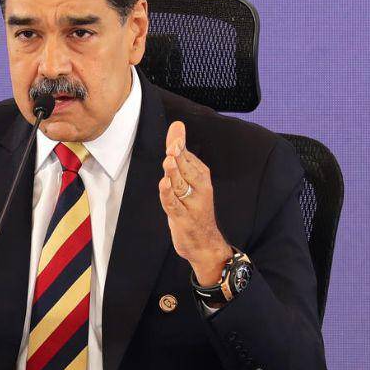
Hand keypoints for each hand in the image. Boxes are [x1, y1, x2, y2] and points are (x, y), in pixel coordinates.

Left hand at [157, 121, 232, 285]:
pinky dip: (168, 196)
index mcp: (201, 177)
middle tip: (173, 144)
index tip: (176, 128)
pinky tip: (164, 185)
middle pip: (187, 169)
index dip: (180, 143)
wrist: (205, 244)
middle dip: (179, 156)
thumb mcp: (189, 179)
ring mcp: (191, 205)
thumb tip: (177, 126)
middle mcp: (199, 189)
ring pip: (180, 186)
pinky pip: (174, 206)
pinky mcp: (183, 219)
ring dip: (174, 174)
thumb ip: (181, 154)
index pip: (189, 158)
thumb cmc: (195, 207)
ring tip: (168, 160)